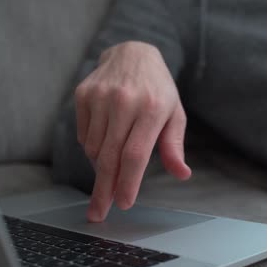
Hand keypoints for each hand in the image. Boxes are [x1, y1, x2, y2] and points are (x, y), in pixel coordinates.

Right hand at [75, 41, 190, 221]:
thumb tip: (182, 174)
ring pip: (95, 149)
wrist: (133, 53)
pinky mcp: (83, 94)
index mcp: (153, 108)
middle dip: (104, 189)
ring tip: (114, 163)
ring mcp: (101, 96)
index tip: (123, 203)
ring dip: (102, 166)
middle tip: (98, 213)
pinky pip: (84, 136)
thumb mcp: (175, 114)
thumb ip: (175, 146)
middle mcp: (125, 101)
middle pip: (110, 157)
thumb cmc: (158, 90)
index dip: (127, 183)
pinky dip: (93, 147)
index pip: (135, 155)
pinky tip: (106, 139)